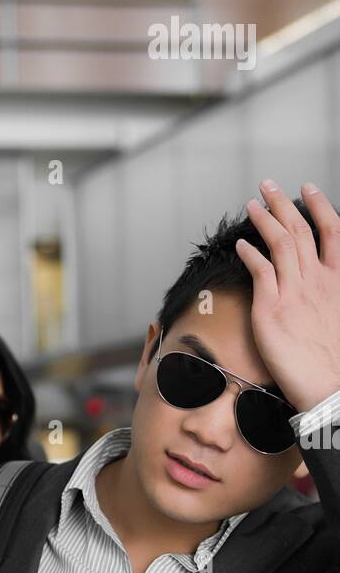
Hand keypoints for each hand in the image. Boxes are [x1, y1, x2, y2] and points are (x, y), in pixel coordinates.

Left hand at [236, 180, 339, 411]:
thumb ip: (332, 293)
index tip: (307, 189)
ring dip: (264, 219)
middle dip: (283, 203)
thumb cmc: (338, 363)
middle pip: (300, 230)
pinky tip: (241, 244)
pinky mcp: (272, 308)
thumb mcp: (339, 316)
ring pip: (279, 242)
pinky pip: (259, 271)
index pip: (331, 231)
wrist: (332, 388)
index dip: (318, 206)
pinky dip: (250, 253)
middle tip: (269, 184)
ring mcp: (295, 292)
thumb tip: (324, 284)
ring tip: (252, 203)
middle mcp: (318, 280)